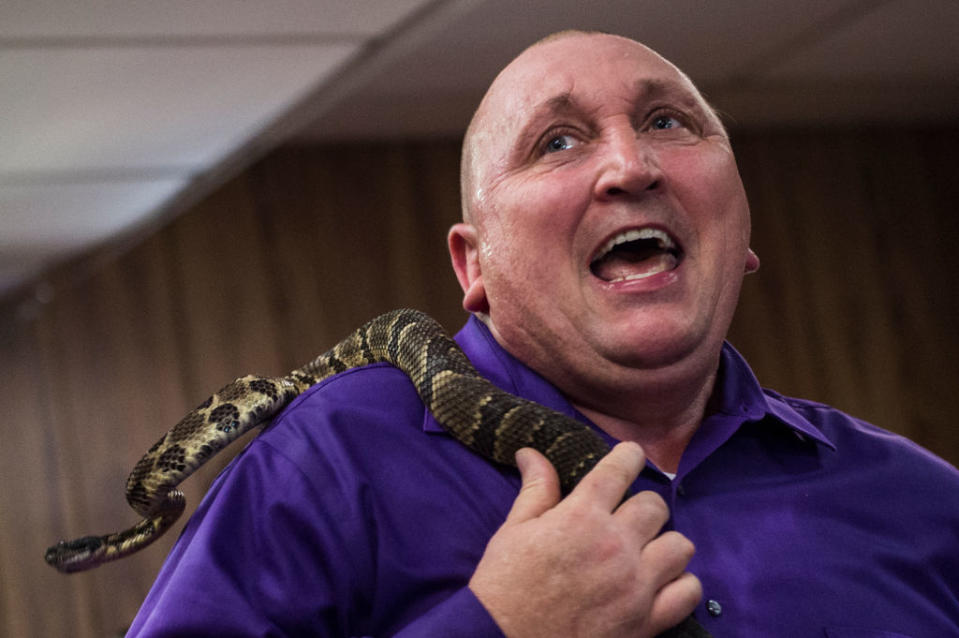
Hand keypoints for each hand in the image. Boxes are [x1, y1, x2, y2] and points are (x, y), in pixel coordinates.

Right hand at [469, 442, 701, 637]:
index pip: (620, 469)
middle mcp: (615, 545)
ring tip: (648, 551)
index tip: (630, 455)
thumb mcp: (514, 530)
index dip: (629, 455)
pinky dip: (680, 584)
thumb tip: (532, 452)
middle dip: (642, 505)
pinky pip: (689, 592)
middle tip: (628, 517)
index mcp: (581, 516)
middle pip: (655, 506)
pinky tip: (661, 584)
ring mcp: (635, 585)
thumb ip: (535, 489)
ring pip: (680, 545)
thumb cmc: (504, 585)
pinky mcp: (646, 621)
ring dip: (665, 543)